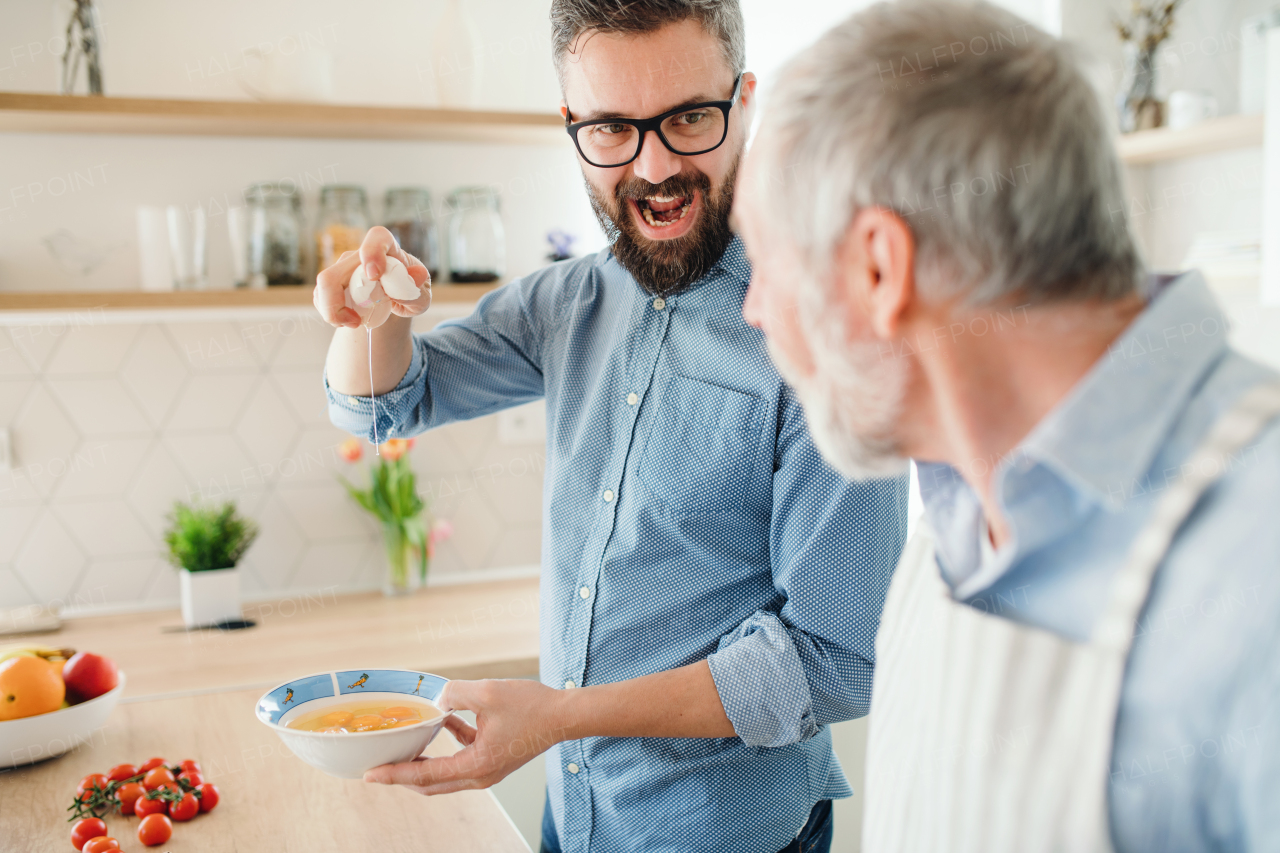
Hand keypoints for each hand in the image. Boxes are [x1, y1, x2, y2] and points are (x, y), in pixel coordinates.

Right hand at [313, 225, 431, 328]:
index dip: (372, 253)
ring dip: (333, 312)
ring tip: (355, 323)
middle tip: (356, 322)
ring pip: (324, 287)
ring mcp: (343, 268)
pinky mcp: (332, 282)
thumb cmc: (410, 291)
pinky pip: (320, 297)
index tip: (374, 275)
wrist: (396, 299)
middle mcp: (360, 255)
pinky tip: (347, 320)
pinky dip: (331, 314)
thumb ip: (417, 287)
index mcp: (387, 248)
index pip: (377, 238)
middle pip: (335, 273)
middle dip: (337, 302)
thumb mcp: (421, 295)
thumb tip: (417, 274)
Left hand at [363, 679, 570, 794]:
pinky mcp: (494, 759)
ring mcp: (488, 770)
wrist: (564, 715)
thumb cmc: (532, 707)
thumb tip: (437, 699)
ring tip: (404, 747)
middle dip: (402, 776)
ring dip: (423, 762)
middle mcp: (480, 775)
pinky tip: (445, 721)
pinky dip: (449, 744)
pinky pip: (462, 757)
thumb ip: (454, 694)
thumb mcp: (487, 693)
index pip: (425, 775)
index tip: (370, 775)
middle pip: (431, 783)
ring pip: (445, 774)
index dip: (394, 774)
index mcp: (476, 765)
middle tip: (377, 768)